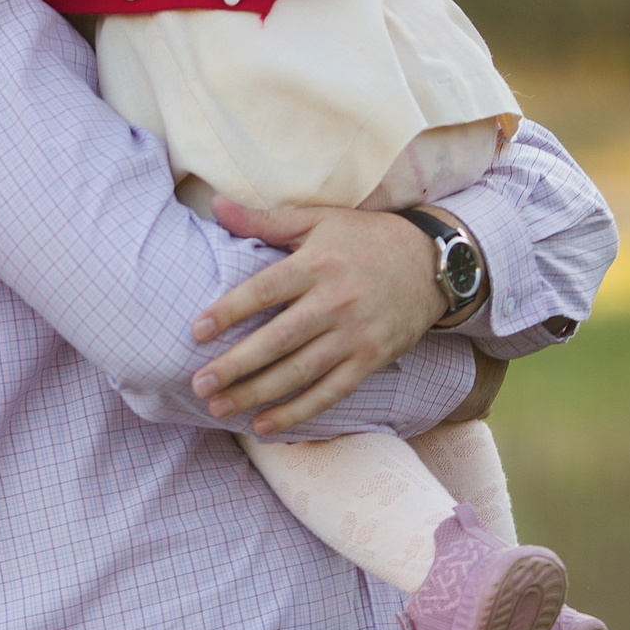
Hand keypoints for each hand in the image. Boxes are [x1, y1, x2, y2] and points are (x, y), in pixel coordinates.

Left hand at [185, 199, 447, 434]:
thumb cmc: (365, 238)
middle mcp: (335, 302)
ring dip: (257, 393)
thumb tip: (215, 204)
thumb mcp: (318, 219)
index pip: (265, 291)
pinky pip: (330, 392)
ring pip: (300, 371)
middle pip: (278, 339)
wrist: (433, 264)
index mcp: (316, 265)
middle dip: (236, 365)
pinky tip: (265, 426)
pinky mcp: (371, 359)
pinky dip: (298, 412)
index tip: (196, 332)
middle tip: (198, 385)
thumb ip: (265, 219)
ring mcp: (355, 335)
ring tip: (219, 408)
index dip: (229, 311)